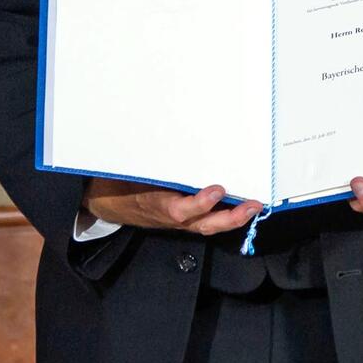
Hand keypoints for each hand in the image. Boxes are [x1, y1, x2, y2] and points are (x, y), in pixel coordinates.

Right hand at [83, 178, 262, 234]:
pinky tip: (244, 206)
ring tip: (255, 206)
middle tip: (251, 205)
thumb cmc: (122, 180)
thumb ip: (153, 162)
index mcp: (155, 202)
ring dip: (233, 218)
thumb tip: (168, 137)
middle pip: (202, 223)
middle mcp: (170, 215)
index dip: (199, 203)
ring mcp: (179, 221)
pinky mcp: (185, 219)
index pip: (179, 209)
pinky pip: (207, 220)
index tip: (216, 190)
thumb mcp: (132, 170)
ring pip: (208, 225)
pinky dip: (226, 215)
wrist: (108, 201)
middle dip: (229, 217)